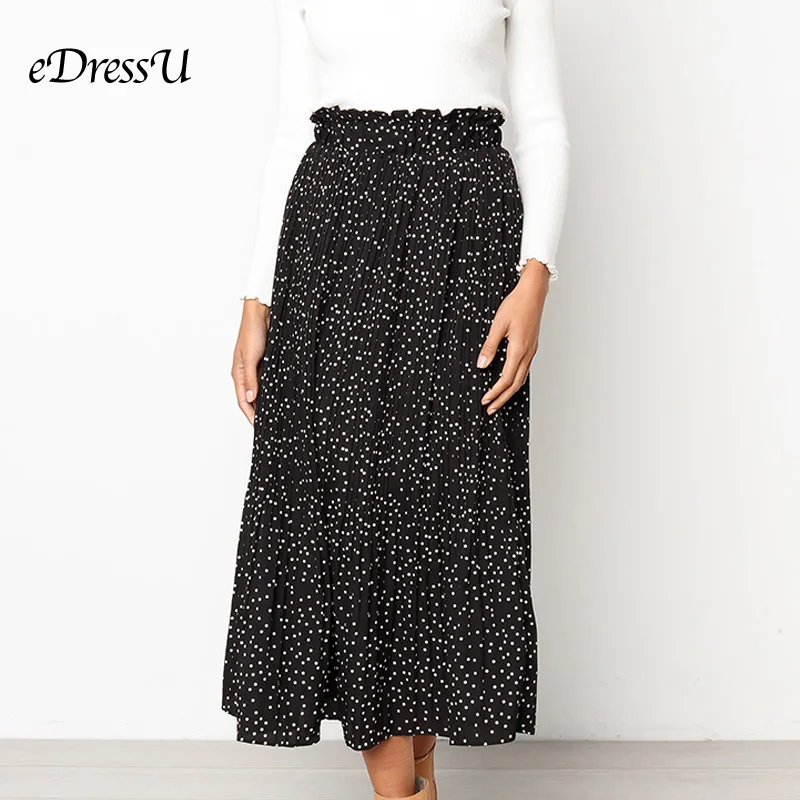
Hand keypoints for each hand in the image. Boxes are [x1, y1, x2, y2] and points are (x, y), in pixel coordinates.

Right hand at [231, 300, 269, 424]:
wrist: (262, 313)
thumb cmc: (253, 332)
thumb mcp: (251, 357)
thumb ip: (252, 379)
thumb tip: (252, 399)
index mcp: (238, 373)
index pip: (243, 401)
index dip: (250, 415)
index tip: (259, 427)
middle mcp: (246, 373)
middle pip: (251, 399)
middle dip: (258, 412)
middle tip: (270, 425)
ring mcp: (257, 368)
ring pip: (261, 391)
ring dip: (267, 402)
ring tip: (276, 414)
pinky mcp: (267, 363)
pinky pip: (269, 381)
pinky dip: (273, 390)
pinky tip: (281, 396)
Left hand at [477, 258, 549, 414]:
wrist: (533, 292)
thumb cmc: (516, 304)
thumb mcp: (497, 325)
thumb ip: (489, 346)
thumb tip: (481, 364)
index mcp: (519, 349)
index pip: (506, 379)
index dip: (495, 392)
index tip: (485, 400)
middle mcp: (528, 353)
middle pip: (515, 384)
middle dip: (502, 399)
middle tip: (491, 409)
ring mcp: (531, 351)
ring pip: (521, 378)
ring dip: (509, 392)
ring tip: (498, 400)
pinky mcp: (531, 347)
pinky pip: (524, 369)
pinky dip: (515, 380)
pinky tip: (508, 382)